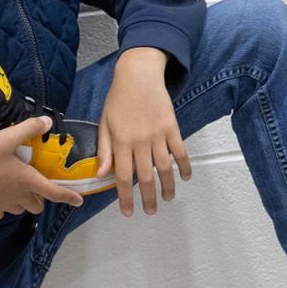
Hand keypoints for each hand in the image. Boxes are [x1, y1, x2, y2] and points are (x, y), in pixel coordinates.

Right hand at [0, 117, 83, 218]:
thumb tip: (47, 121)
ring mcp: (1, 206)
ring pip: (19, 208)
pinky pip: (1, 211)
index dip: (69, 197)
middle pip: (37, 205)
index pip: (55, 193)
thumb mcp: (4, 138)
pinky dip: (3, 204)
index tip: (79, 201)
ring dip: (21, 200)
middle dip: (40, 197)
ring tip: (13, 185)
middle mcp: (18, 197)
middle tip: (34, 183)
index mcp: (27, 181)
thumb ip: (27, 129)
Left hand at [97, 48, 189, 216]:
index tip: (128, 212)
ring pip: (164, 167)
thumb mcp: (104, 123)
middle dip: (148, 198)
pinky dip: (184, 166)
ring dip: (168, 186)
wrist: (138, 75)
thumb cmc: (118, 99)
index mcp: (121, 142)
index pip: (123, 176)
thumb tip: (102, 175)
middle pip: (146, 177)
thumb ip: (104, 150)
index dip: (125, 197)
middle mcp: (140, 141)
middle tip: (150, 211)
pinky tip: (185, 177)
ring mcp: (158, 135)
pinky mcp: (172, 127)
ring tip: (168, 198)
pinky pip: (180, 151)